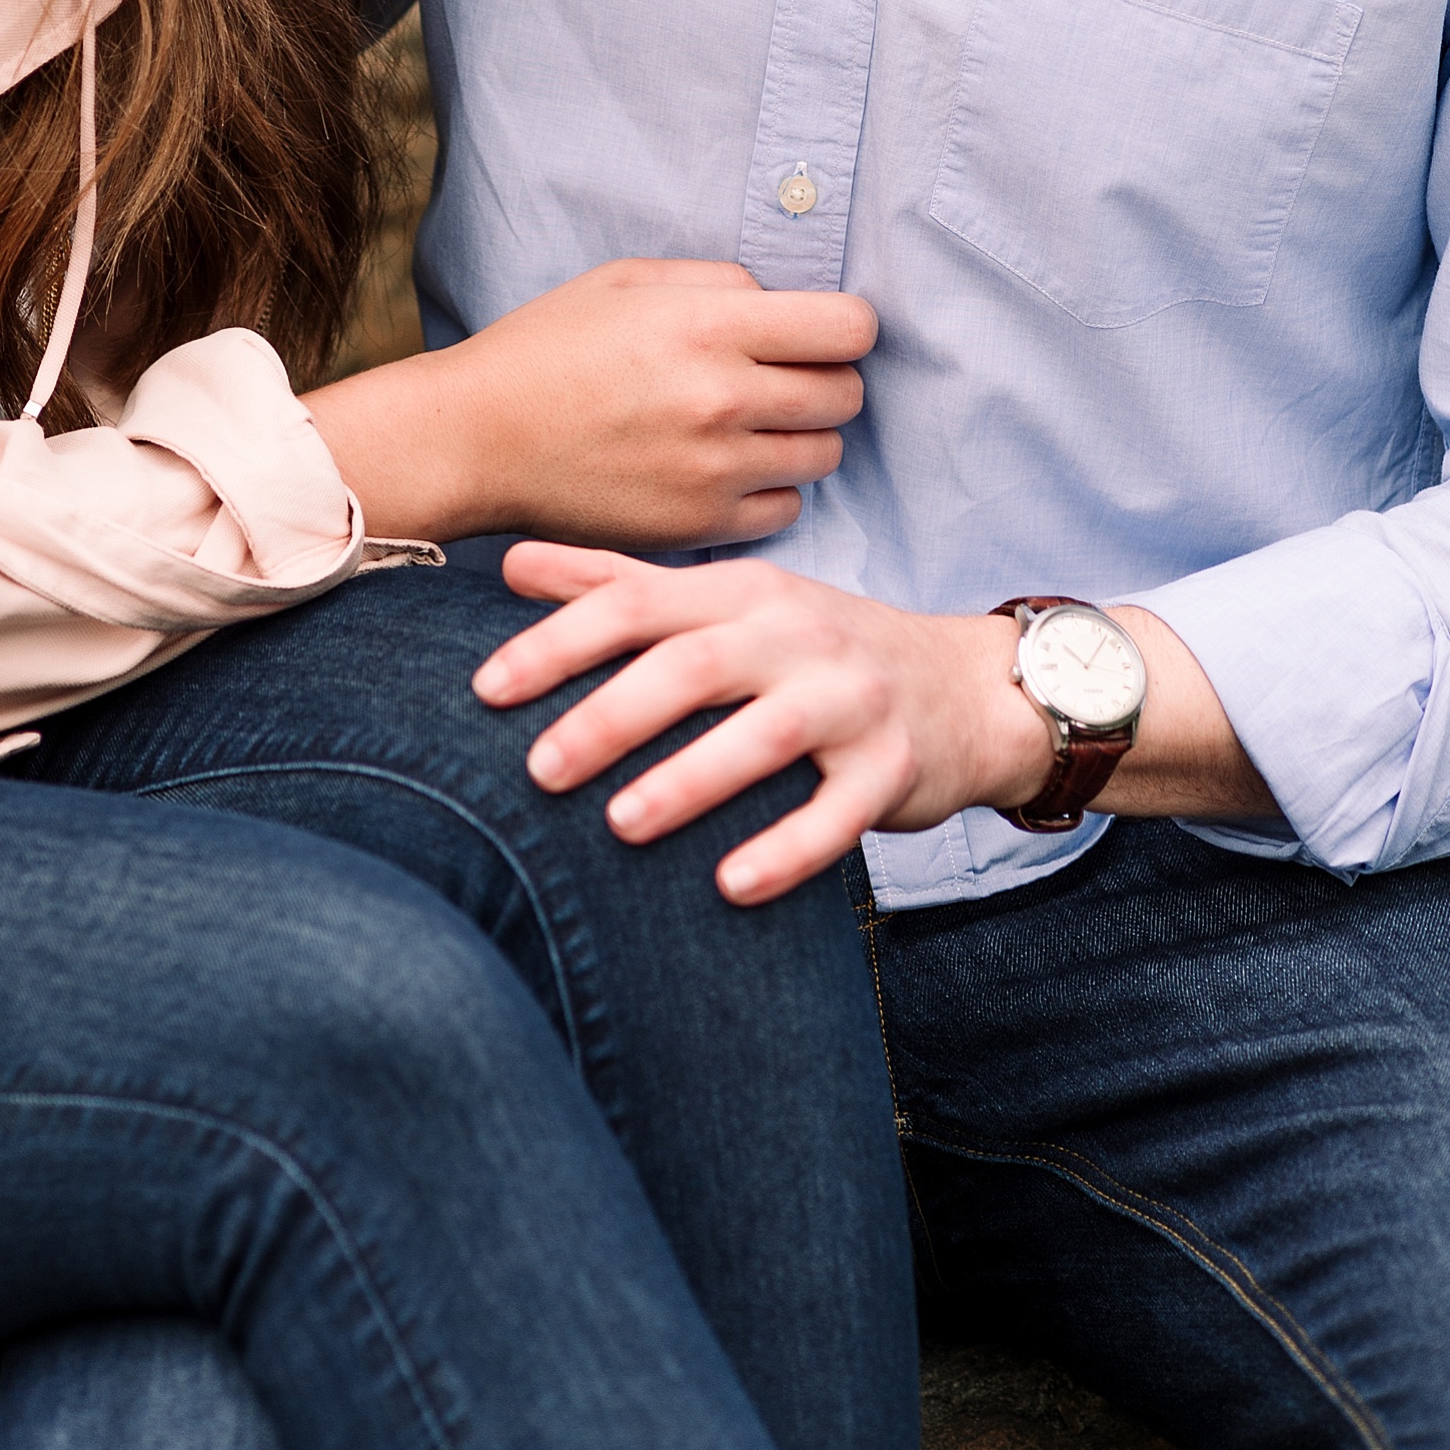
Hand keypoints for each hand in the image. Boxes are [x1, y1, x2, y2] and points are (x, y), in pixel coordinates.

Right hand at [304, 258, 873, 552]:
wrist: (476, 439)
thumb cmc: (547, 349)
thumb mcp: (627, 281)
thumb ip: (720, 282)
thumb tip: (789, 303)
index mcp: (707, 325)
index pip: (849, 327)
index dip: (843, 326)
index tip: (818, 331)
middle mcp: (722, 399)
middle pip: (847, 393)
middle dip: (826, 378)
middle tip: (780, 377)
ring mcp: (713, 470)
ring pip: (824, 454)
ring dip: (801, 435)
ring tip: (749, 423)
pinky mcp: (699, 527)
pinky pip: (786, 509)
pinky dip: (770, 489)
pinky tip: (726, 467)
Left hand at [470, 557, 1274, 902]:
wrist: (964, 687)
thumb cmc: (814, 647)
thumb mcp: (728, 602)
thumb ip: (620, 583)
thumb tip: (511, 562)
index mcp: (743, 593)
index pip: (639, 602)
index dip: (560, 640)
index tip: (485, 689)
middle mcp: (796, 634)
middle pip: (695, 664)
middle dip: (612, 715)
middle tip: (537, 768)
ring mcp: (851, 699)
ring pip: (767, 734)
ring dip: (690, 779)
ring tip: (621, 825)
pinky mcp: (894, 768)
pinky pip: (840, 813)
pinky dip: (788, 849)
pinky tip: (730, 887)